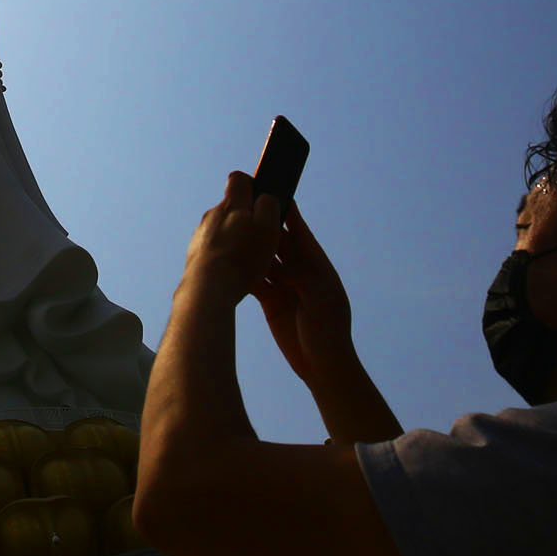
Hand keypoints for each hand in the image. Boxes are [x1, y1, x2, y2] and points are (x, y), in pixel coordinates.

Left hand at [176, 171, 285, 315]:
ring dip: (234, 237)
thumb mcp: (267, 228)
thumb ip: (268, 205)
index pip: (238, 178)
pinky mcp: (196, 252)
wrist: (209, 287)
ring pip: (222, 228)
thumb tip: (265, 196)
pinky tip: (233, 269)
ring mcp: (201, 233)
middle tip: (260, 237)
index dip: (252, 184)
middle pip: (231, 206)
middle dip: (246, 217)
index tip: (262, 200)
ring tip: (247, 258)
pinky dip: (224, 253)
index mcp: (231, 204)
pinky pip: (213, 246)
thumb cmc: (242, 258)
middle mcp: (212, 214)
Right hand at [249, 202, 360, 392]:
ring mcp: (286, 286)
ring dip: (251, 247)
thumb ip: (300, 274)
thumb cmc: (328, 330)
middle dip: (264, 225)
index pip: (300, 232)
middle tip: (245, 206)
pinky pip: (256, 280)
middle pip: (279, 242)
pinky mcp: (272, 301)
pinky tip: (228, 262)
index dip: (288, 213)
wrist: (323, 364)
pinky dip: (244, 271)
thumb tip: (279, 257)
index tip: (274, 190)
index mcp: (317, 266)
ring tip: (231, 230)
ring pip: (264, 260)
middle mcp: (300, 272)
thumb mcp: (319, 298)